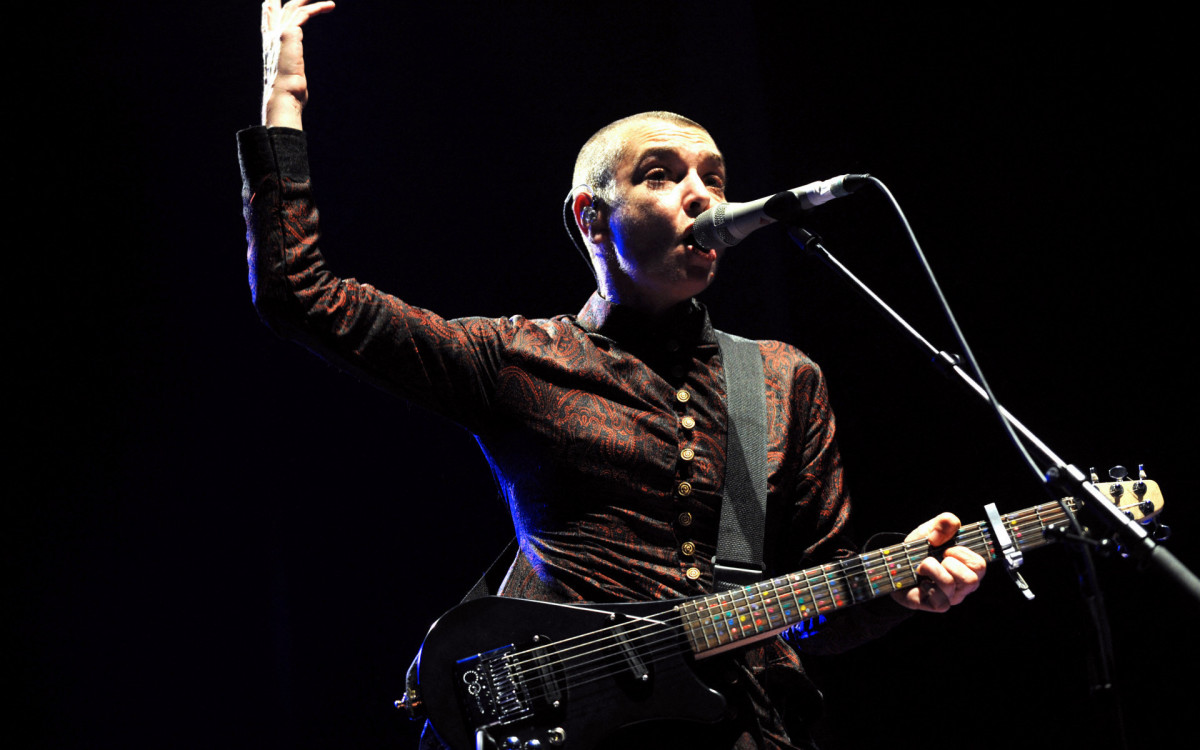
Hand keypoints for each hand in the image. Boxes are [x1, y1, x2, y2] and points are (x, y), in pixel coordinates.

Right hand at [261, 0, 335, 127]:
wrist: (283, 96)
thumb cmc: (288, 94)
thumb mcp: (289, 79)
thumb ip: (291, 73)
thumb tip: (298, 82)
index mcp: (269, 47)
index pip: (267, 21)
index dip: (270, 10)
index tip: (270, 2)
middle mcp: (271, 37)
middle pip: (274, 9)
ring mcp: (279, 34)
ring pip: (292, 7)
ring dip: (309, 0)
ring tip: (328, 2)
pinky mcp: (289, 34)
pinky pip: (304, 13)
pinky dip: (318, 7)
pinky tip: (329, 6)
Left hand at [891, 512, 985, 612]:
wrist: (896, 567)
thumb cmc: (919, 551)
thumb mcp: (931, 531)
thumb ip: (945, 522)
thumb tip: (947, 527)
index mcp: (968, 568)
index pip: (980, 565)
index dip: (963, 553)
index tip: (948, 548)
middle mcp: (963, 585)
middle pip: (973, 579)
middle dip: (951, 562)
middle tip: (938, 558)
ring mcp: (952, 597)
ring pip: (951, 584)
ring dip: (935, 568)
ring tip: (925, 566)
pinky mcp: (939, 605)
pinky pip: (940, 596)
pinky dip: (927, 580)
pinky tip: (921, 579)